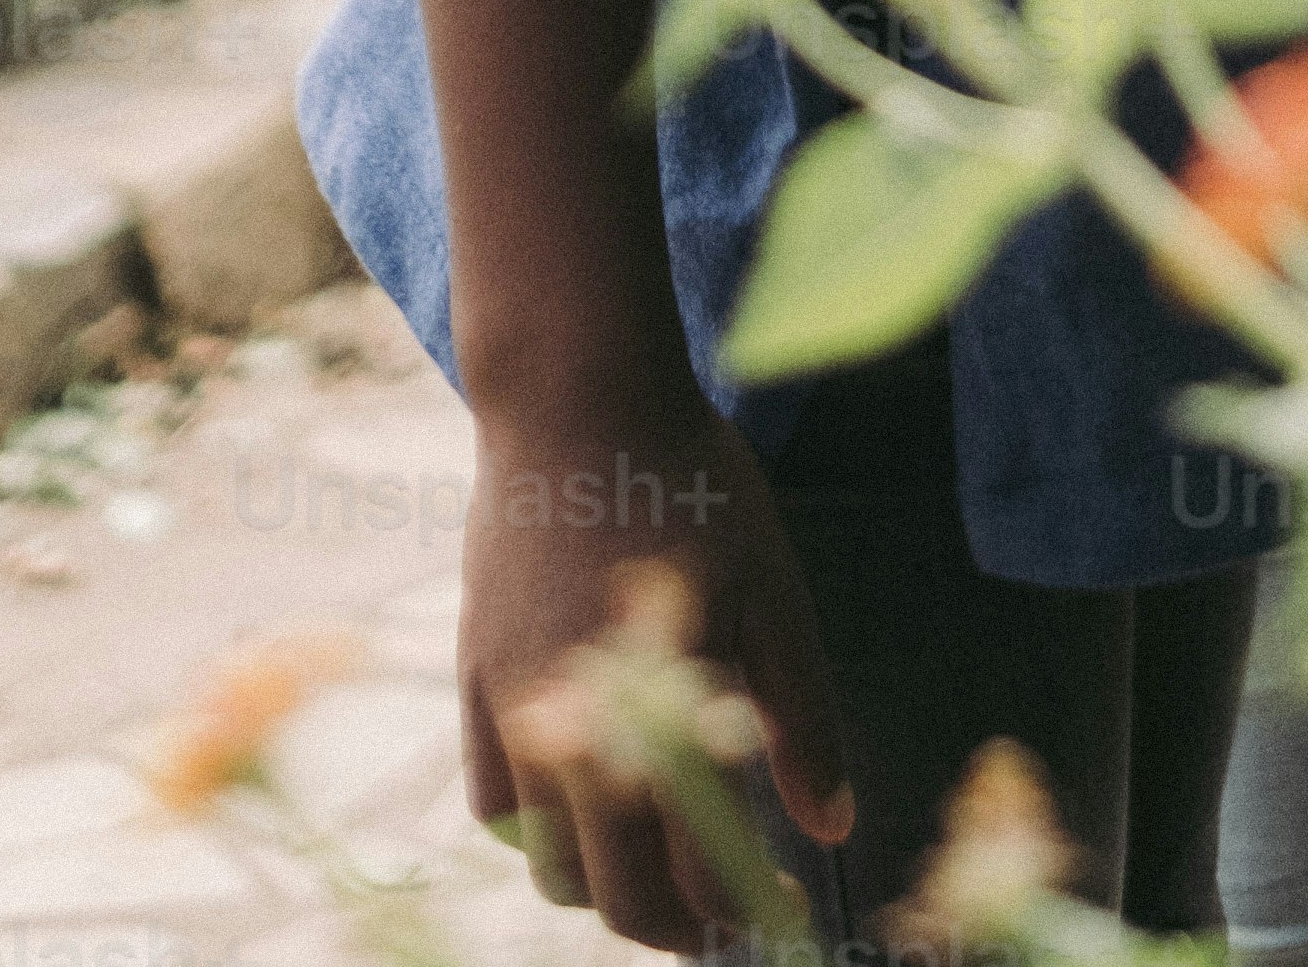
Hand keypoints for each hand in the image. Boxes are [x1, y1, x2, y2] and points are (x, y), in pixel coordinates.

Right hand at [461, 397, 853, 953]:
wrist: (575, 394)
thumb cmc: (693, 482)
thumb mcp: (773, 592)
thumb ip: (802, 720)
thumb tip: (832, 832)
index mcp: (665, 713)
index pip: (700, 873)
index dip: (744, 911)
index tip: (778, 905)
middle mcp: (582, 730)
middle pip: (618, 895)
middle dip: (676, 926)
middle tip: (721, 915)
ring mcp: (517, 708)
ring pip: (550, 864)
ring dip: (605, 886)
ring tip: (656, 861)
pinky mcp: (475, 677)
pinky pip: (494, 805)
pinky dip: (537, 832)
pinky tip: (583, 807)